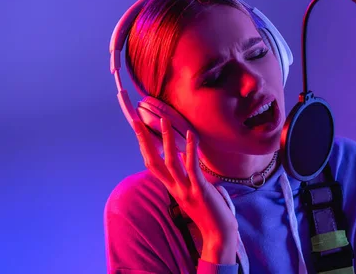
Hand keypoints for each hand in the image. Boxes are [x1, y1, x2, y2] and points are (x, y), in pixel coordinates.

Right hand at [132, 117, 238, 262]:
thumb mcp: (193, 191)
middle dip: (144, 141)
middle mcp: (175, 188)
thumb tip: (184, 157)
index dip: (144, 147)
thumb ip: (186, 176)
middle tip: (136, 121)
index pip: (153, 165)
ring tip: (164, 121)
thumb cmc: (209, 212)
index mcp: (172, 188)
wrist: (218, 235)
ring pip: (171, 162)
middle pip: (154, 161)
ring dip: (167, 140)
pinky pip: (192, 167)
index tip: (138, 130)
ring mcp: (185, 189)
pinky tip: (191, 134)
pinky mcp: (199, 190)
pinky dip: (191, 150)